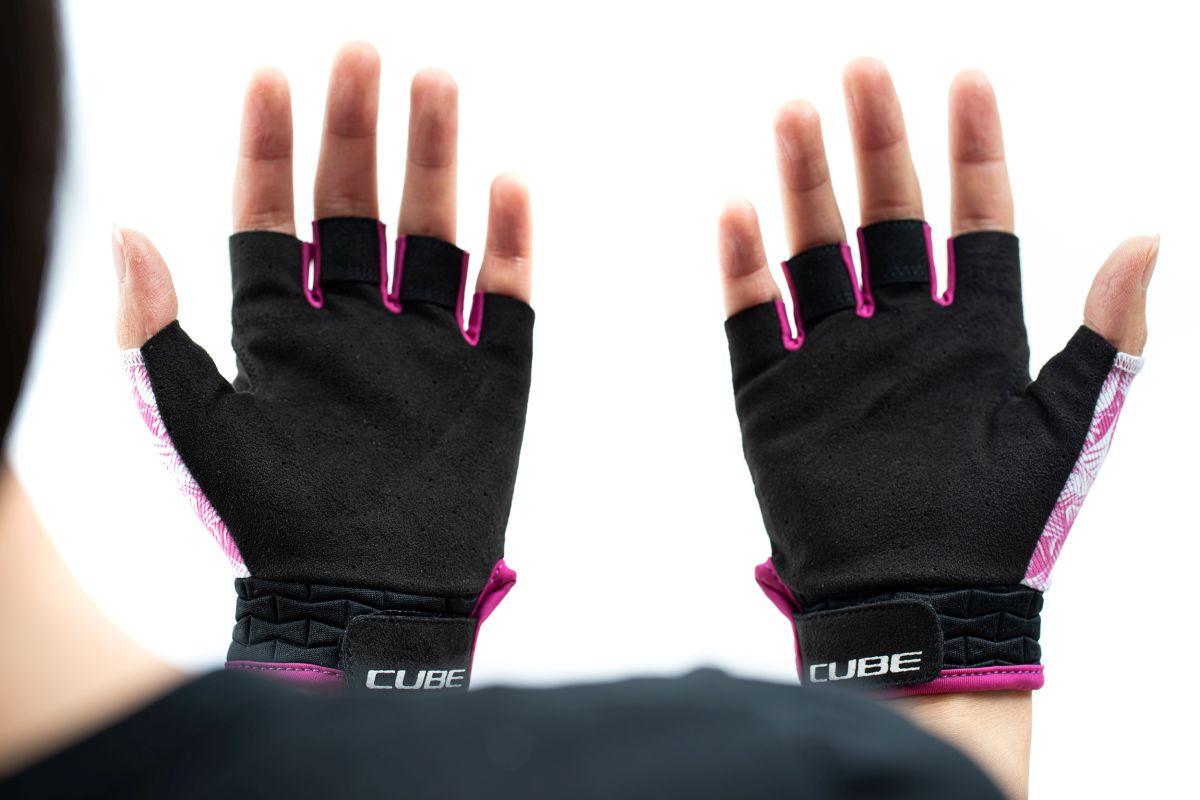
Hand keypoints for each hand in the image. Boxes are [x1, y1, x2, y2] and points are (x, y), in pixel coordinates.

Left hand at [113, 43, 533, 689]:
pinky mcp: (492, 377)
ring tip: (437, 81)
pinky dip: (510, 242)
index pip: (271, 218)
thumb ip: (160, 337)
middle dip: (357, 129)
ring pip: (433, 233)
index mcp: (282, 334)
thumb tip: (126, 231)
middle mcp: (355, 326)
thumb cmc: (274, 529)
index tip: (269, 73)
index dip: (267, 149)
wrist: (371, 604)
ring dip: (435, 161)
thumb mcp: (198, 432)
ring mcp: (427, 346)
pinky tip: (508, 182)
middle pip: (357, 207)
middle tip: (364, 49)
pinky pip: (506, 296)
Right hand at [719, 60, 1153, 693]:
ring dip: (804, 183)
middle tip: (861, 69)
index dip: (973, 149)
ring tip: (794, 112)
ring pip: (814, 250)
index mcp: (975, 333)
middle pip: (886, 216)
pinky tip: (737, 208)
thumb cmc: (999, 529)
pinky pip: (752, 318)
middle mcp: (901, 332)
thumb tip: (1149, 239)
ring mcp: (834, 359)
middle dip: (876, 142)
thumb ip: (1104, 335)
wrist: (915, 607)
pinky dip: (741, 267)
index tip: (966, 77)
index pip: (974, 219)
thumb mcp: (1066, 426)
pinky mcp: (776, 396)